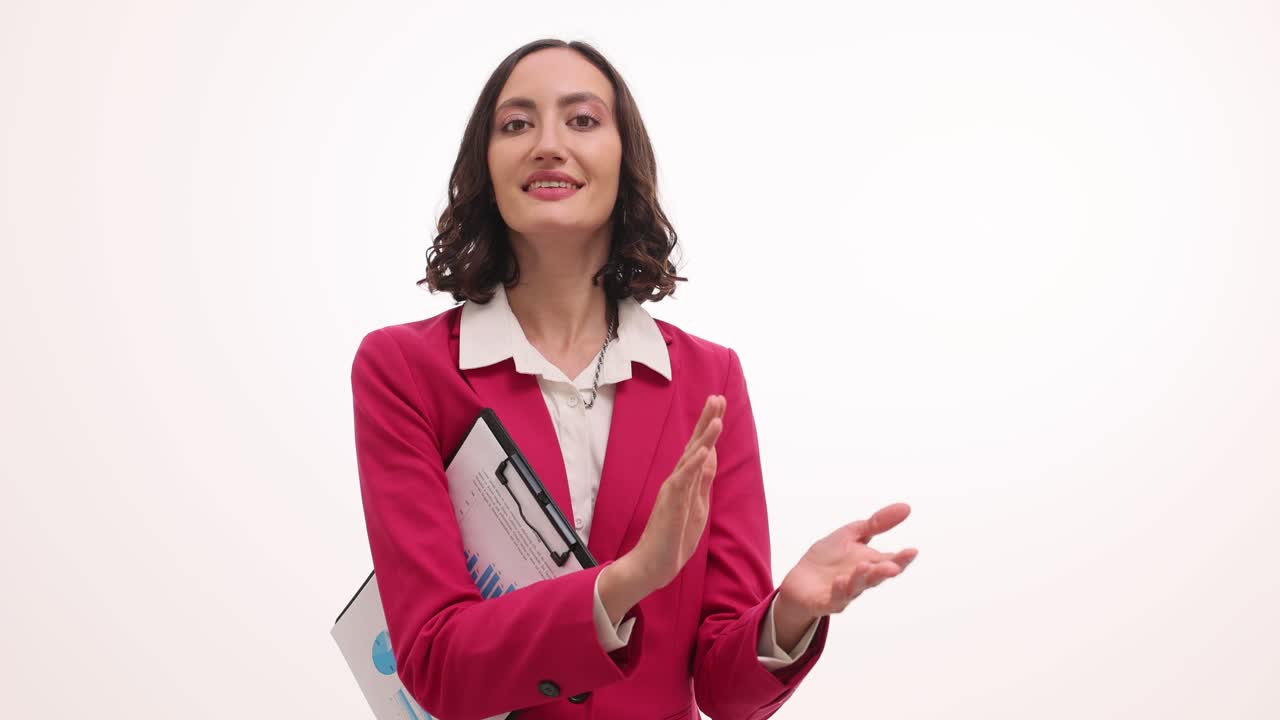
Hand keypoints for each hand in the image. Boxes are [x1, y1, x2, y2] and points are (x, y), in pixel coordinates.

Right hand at [623, 394, 724, 591]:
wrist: (654, 565)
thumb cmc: (674, 537)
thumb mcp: (697, 505)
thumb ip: (702, 479)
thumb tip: (711, 454)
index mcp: (686, 481)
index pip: (699, 448)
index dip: (709, 426)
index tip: (718, 404)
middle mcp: (678, 480)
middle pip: (694, 445)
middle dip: (706, 421)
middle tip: (716, 398)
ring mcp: (673, 490)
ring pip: (690, 458)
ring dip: (704, 437)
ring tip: (716, 418)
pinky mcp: (671, 503)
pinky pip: (683, 480)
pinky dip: (694, 464)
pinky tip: (704, 450)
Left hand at [776, 503, 917, 622]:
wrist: (800, 580)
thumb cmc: (828, 558)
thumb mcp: (851, 534)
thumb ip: (877, 523)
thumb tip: (906, 507)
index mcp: (870, 563)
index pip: (890, 561)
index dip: (902, 558)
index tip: (912, 550)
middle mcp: (861, 580)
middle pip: (877, 576)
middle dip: (886, 571)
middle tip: (894, 566)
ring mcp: (845, 592)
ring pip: (856, 587)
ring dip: (862, 578)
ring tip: (864, 566)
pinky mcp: (826, 601)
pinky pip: (834, 598)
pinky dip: (839, 591)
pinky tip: (840, 581)